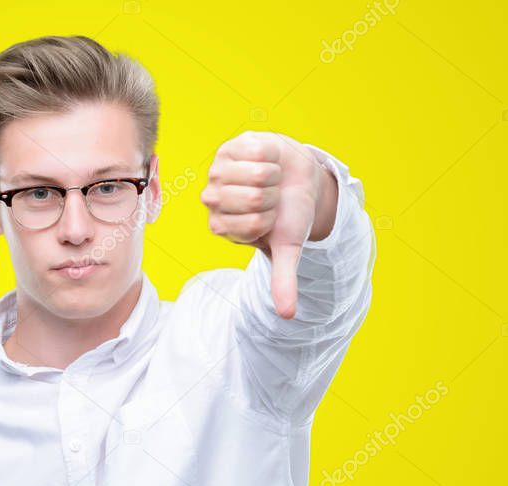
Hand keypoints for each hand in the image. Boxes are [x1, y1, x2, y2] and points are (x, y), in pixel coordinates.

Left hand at [200, 131, 334, 319]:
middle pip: (255, 198)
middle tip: (271, 197)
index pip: (252, 224)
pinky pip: (257, 152)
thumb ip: (282, 280)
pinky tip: (266, 160)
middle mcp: (212, 199)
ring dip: (273, 176)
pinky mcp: (229, 147)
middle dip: (274, 198)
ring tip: (270, 179)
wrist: (295, 178)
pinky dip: (271, 156)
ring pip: (256, 174)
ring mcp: (217, 171)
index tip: (269, 218)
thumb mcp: (287, 246)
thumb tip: (288, 316)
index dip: (270, 219)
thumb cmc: (287, 213)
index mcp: (220, 226)